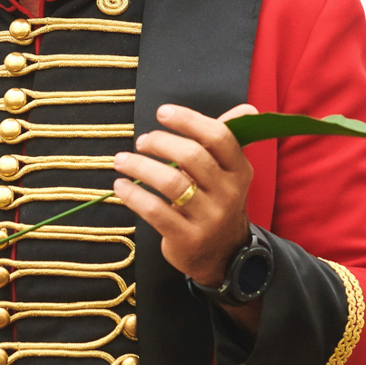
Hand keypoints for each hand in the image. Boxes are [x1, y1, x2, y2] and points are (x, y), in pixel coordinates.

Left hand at [112, 102, 257, 288]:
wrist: (222, 255)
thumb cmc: (217, 202)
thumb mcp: (229, 173)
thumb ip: (228, 140)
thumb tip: (246, 109)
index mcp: (239, 170)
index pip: (219, 137)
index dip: (189, 120)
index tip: (162, 112)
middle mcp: (228, 193)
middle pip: (193, 156)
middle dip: (160, 142)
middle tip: (141, 141)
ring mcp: (209, 218)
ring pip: (170, 182)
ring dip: (139, 166)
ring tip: (121, 160)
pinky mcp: (187, 238)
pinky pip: (155, 210)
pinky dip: (133, 195)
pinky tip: (120, 185)